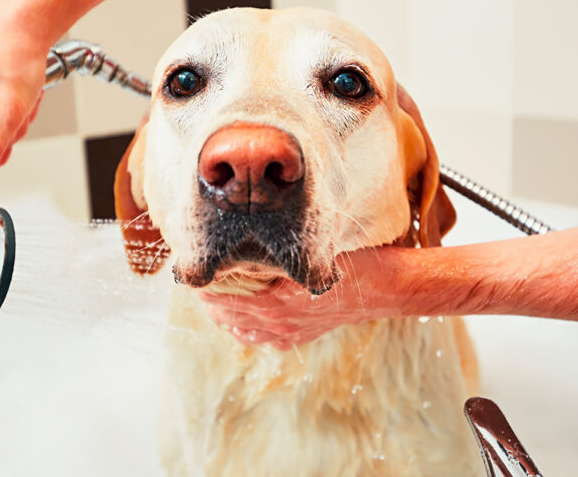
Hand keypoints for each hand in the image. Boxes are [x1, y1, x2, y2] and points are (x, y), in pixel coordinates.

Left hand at [197, 248, 408, 349]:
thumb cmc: (353, 261)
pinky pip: (260, 338)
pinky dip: (245, 328)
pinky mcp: (298, 336)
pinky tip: (242, 315)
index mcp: (276, 300)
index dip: (204, 282)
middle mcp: (278, 321)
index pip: (223, 295)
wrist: (385, 288)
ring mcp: (288, 332)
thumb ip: (276, 250)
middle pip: (225, 314)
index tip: (192, 267)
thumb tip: (240, 239)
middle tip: (199, 277)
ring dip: (224, 313)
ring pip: (239, 329)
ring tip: (215, 295)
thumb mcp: (311, 248)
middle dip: (209, 297)